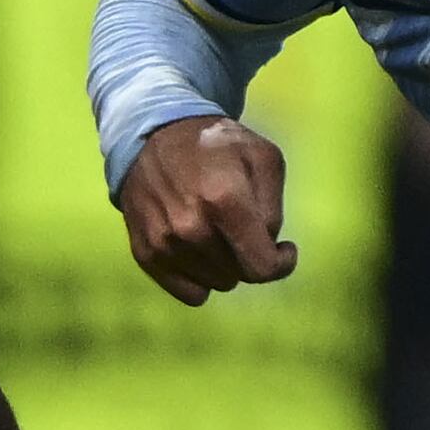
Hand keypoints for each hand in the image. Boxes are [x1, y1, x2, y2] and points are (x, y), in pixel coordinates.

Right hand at [117, 116, 297, 306]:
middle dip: (250, 255)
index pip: (261, 266)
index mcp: (223, 201)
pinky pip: (189, 293)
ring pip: (216, 285)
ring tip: (218, 232)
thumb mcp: (263, 157)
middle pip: (240, 275)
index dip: (281, 263)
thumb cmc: (216, 145)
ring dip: (225, 265)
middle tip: (245, 229)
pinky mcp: (146, 254)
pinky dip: (200, 278)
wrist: (153, 135)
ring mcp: (164, 244)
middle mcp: (190, 228)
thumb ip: (274, 206)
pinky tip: (200, 250)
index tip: (284, 249)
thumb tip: (267, 244)